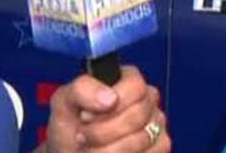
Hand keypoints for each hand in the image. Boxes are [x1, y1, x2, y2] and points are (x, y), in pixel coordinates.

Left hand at [43, 65, 170, 152]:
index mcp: (127, 80)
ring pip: (141, 139)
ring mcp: (156, 123)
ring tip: (90, 150)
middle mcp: (147, 99)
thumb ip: (82, 89)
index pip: (135, 86)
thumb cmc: (71, 125)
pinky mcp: (160, 145)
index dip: (109, 105)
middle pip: (137, 115)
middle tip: (82, 137)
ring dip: (108, 150)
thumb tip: (110, 98)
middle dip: (103, 132)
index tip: (85, 116)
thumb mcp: (65, 101)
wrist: (71, 152)